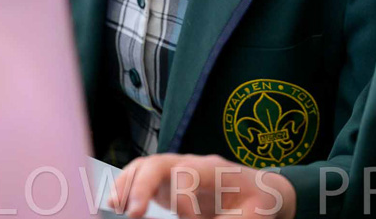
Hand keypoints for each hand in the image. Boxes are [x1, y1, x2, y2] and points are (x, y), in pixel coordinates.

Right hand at [112, 154, 295, 218]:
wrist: (260, 190)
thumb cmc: (258, 202)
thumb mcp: (252, 215)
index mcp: (214, 169)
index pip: (188, 173)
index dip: (183, 201)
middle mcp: (191, 163)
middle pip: (159, 163)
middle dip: (143, 185)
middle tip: (133, 214)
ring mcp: (176, 169)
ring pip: (145, 166)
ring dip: (128, 185)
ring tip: (115, 206)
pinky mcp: (167, 182)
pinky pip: (142, 176)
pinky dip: (127, 187)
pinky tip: (116, 203)